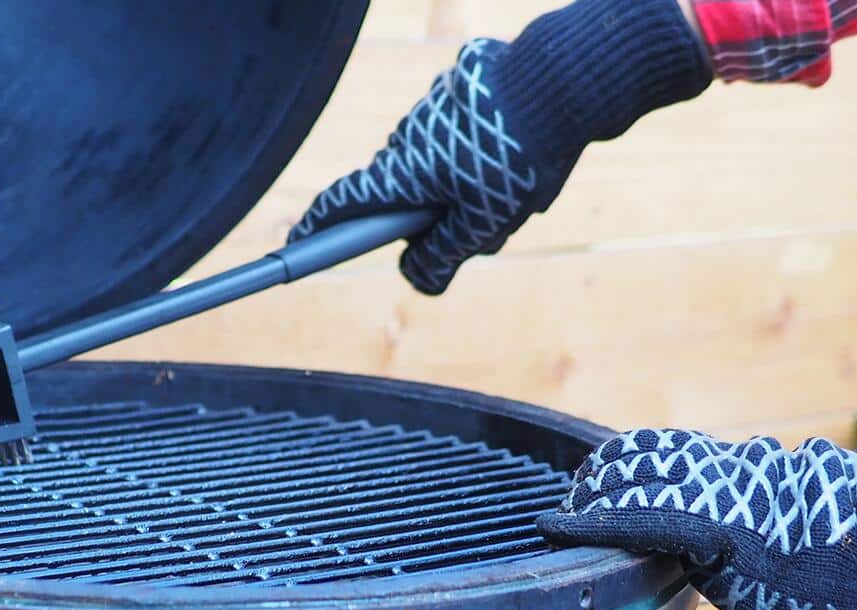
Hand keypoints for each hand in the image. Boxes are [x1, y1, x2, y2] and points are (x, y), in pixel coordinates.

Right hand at [288, 0, 711, 294]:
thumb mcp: (483, 222)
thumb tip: (419, 280)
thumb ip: (443, 255)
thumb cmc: (518, 157)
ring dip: (462, 182)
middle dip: (430, 215)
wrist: (562, 81)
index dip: (316, 229)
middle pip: (400, 189)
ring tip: (519, 190)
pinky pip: (461, 130)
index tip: (294, 245)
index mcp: (401, 172)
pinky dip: (481, 148)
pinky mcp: (463, 87)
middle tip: (482, 231)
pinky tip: (526, 151)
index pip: (342, 205)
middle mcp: (406, 136)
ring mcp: (433, 108)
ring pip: (435, 161)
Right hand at [538, 429, 856, 609]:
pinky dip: (645, 454)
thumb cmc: (816, 586)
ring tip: (587, 482)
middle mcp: (705, 482)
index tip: (548, 527)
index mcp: (700, 520)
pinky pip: (678, 446)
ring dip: (612, 465)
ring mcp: (723, 462)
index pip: (620, 514)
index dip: (581, 522)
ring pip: (651, 451)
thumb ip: (688, 558)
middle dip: (588, 490)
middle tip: (563, 511)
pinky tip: (636, 465)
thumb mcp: (742, 592)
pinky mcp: (741, 455)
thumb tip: (649, 541)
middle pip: (628, 473)